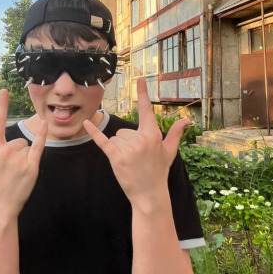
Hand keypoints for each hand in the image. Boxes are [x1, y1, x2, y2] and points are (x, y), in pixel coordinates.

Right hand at [0, 89, 46, 216]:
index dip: (1, 105)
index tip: (4, 90)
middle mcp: (4, 151)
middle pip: (17, 140)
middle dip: (15, 152)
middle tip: (8, 169)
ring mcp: (18, 159)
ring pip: (26, 147)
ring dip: (23, 157)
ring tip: (15, 173)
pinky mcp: (31, 167)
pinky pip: (38, 146)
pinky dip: (42, 136)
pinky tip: (45, 125)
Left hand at [83, 77, 189, 207]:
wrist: (150, 195)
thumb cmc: (159, 171)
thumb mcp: (169, 151)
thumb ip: (176, 133)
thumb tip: (186, 120)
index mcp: (153, 134)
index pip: (146, 110)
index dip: (143, 93)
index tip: (140, 78)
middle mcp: (141, 139)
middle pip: (124, 130)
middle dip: (127, 143)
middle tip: (136, 158)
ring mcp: (128, 149)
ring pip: (115, 138)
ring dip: (119, 149)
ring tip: (130, 163)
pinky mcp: (116, 157)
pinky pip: (103, 141)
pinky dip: (94, 132)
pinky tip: (86, 123)